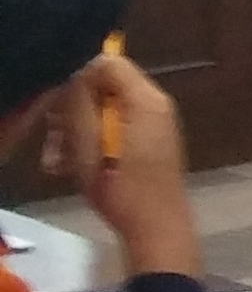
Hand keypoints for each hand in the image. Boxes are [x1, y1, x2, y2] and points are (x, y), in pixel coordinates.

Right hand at [46, 51, 198, 280]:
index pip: (109, 63)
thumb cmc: (122, 188)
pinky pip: (114, 128)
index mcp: (146, 99)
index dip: (79, 79)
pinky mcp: (148, 140)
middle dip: (72, 112)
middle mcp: (154, 103)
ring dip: (76, 132)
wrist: (157, 228)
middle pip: (104, 87)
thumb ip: (80, 108)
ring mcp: (154, 122)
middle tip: (53, 141)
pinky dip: (92, 143)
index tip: (58, 107)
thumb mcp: (88, 149)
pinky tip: (69, 167)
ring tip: (57, 162)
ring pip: (104, 110)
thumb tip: (73, 77)